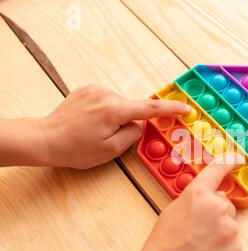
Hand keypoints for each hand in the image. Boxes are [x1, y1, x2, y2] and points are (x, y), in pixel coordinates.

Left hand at [41, 84, 189, 168]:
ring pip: (119, 104)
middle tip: (109, 138)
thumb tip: (139, 125)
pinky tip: (91, 121)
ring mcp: (96, 89)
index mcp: (115, 110)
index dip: (171, 108)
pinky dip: (106, 110)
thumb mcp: (110, 150)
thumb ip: (132, 135)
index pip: (150, 108)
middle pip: (132, 108)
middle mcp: (107, 94)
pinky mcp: (87, 88)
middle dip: (128, 122)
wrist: (45, 138)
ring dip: (116, 116)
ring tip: (95, 131)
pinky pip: (107, 100)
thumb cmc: (76, 149)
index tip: (187, 108)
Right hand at [102, 155, 242, 250]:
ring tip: (200, 244)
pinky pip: (233, 240)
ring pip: (229, 222)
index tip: (237, 158)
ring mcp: (229, 226)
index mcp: (198, 193)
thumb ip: (194, 199)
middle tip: (198, 228)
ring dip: (220, 230)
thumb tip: (208, 198)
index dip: (229, 162)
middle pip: (224, 203)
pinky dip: (224, 245)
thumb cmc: (164, 244)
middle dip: (215, 212)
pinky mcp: (236, 245)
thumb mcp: (174, 210)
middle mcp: (217, 206)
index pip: (218, 170)